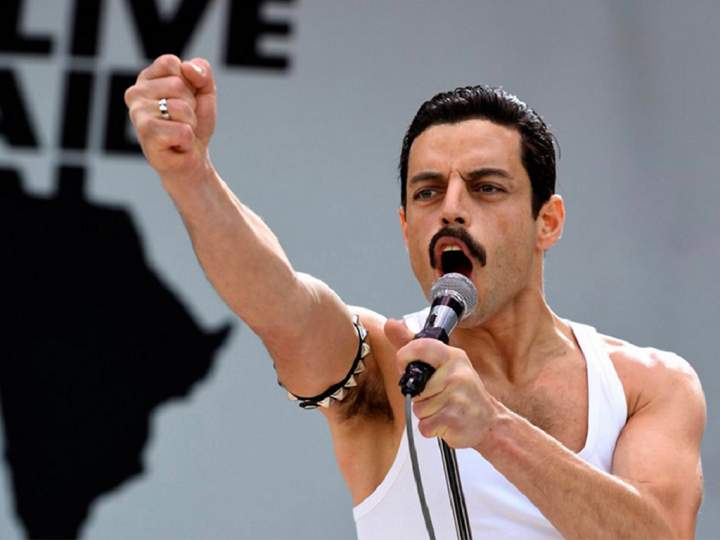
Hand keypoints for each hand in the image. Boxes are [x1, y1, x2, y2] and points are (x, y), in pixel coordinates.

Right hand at [124, 54, 215, 180]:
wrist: (193, 159)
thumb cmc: (193, 125)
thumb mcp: (204, 93)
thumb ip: (202, 72)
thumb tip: (187, 67)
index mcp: (147, 79)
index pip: (172, 63)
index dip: (189, 84)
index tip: (184, 100)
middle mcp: (136, 93)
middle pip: (178, 85)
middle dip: (191, 106)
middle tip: (183, 121)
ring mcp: (137, 114)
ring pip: (180, 108)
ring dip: (189, 123)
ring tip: (180, 132)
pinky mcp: (146, 134)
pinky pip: (182, 130)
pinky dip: (187, 140)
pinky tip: (176, 145)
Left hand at [384, 318, 500, 448]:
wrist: (488, 421)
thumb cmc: (463, 391)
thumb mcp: (443, 363)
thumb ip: (413, 344)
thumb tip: (390, 324)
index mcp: (452, 356)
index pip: (419, 347)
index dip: (404, 358)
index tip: (407, 366)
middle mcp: (456, 374)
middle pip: (414, 386)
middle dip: (420, 396)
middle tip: (438, 395)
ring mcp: (455, 397)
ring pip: (418, 408)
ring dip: (427, 413)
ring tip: (445, 408)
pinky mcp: (452, 420)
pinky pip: (424, 425)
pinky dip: (431, 428)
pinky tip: (446, 421)